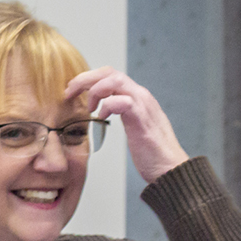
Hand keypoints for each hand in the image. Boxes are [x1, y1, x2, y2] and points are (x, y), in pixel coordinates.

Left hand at [65, 66, 189, 183]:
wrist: (171, 168)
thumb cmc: (151, 151)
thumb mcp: (134, 125)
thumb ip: (122, 111)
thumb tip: (104, 109)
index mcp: (136, 96)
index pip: (110, 74)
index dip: (88, 78)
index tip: (72, 91)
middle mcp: (141, 96)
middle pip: (110, 72)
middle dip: (84, 79)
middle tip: (69, 93)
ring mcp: (143, 105)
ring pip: (115, 80)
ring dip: (94, 90)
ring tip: (89, 108)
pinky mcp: (142, 119)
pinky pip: (122, 101)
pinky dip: (107, 106)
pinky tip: (101, 118)